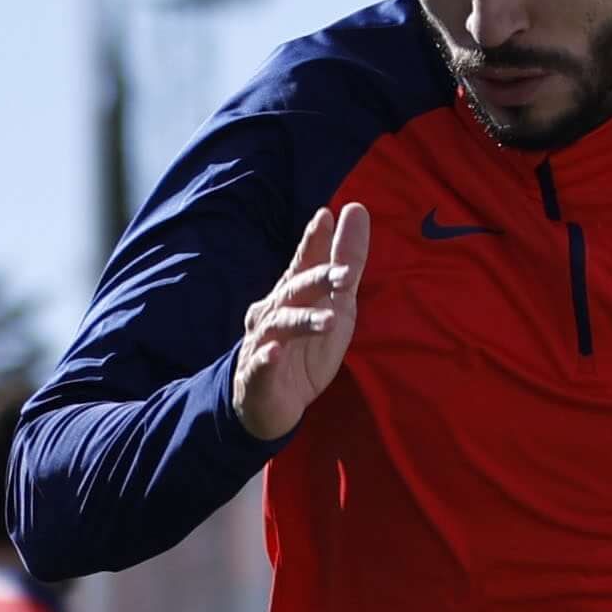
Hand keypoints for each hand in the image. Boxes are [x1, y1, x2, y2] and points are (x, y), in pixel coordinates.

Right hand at [232, 202, 370, 440]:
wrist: (270, 402)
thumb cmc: (305, 347)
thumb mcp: (336, 304)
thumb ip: (346, 260)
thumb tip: (355, 209)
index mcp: (293, 294)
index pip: (303, 264)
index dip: (313, 242)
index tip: (326, 216)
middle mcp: (274, 312)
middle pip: (294, 290)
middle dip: (317, 280)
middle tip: (345, 274)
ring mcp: (263, 342)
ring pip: (280, 325)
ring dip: (302, 320)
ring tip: (327, 320)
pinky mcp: (257, 376)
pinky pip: (260, 364)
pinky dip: (266, 358)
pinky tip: (275, 353)